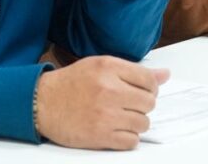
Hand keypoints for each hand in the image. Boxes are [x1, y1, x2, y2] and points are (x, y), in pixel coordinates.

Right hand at [35, 55, 168, 149]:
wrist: (42, 103)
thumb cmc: (71, 84)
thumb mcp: (100, 66)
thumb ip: (132, 71)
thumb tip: (165, 75)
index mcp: (109, 68)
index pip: (149, 79)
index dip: (150, 87)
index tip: (142, 91)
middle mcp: (109, 90)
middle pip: (149, 102)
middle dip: (142, 105)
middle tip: (128, 105)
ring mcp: (105, 114)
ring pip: (143, 123)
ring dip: (135, 123)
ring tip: (120, 118)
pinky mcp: (101, 135)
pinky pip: (132, 141)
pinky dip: (127, 138)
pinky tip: (115, 130)